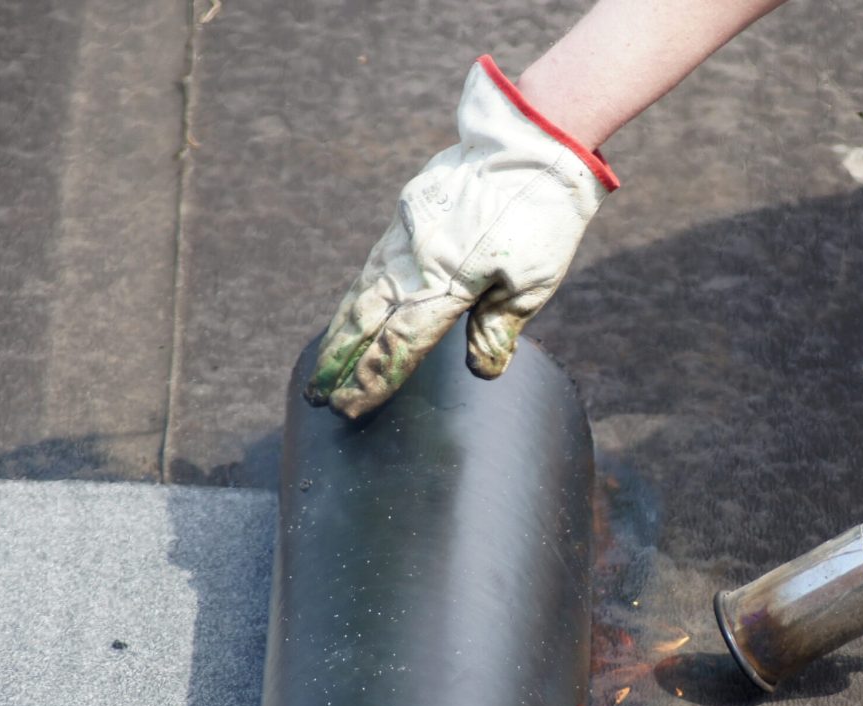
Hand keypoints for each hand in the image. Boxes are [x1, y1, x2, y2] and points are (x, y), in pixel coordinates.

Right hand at [305, 56, 618, 417]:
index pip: (400, 342)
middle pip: (368, 319)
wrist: (536, 143)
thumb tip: (482, 371)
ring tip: (325, 362)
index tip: (349, 406)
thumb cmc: (542, 219)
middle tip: (320, 394)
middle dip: (341, 360)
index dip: (373, 378)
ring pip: (365, 288)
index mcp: (447, 281)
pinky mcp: (410, 209)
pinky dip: (359, 292)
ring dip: (342, 329)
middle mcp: (415, 257)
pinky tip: (353, 309)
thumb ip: (498, 328)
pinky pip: (377, 260)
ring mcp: (407, 230)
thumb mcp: (532, 283)